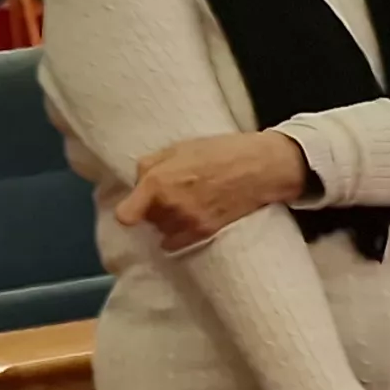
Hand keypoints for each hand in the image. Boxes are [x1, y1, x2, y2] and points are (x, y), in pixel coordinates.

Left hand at [118, 131, 310, 251]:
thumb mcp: (180, 147)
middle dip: (153, 208)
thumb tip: (139, 182)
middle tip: (171, 195)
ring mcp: (187, 222)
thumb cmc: (223, 151)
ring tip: (185, 206)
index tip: (134, 207)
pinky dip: (177, 235)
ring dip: (167, 221)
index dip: (128, 211)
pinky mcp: (205, 232)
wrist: (262, 167)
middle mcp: (169, 205)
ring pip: (161, 230)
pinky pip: (175, 243)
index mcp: (157, 181)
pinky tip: (188, 222)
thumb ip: (152, 165)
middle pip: (146, 219)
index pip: (126, 214)